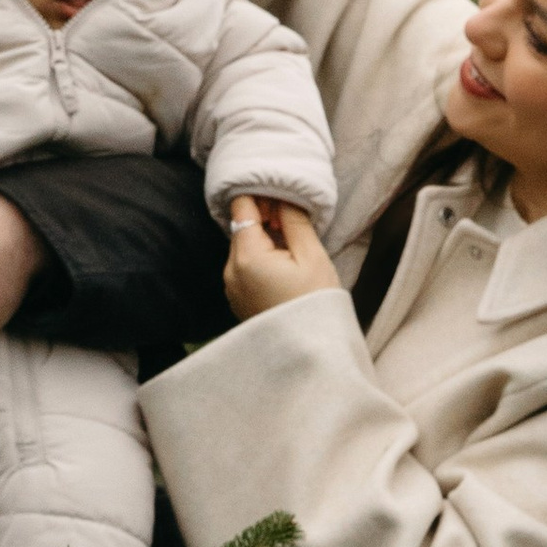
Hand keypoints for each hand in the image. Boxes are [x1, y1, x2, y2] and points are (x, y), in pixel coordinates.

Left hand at [224, 196, 344, 321]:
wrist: (311, 352)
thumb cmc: (315, 304)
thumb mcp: (311, 255)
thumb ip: (293, 219)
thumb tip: (282, 195)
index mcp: (246, 256)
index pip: (241, 206)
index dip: (261, 194)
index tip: (283, 198)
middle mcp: (230, 270)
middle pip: (241, 226)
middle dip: (263, 217)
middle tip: (292, 221)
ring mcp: (231, 286)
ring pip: (243, 246)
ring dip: (263, 238)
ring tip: (291, 247)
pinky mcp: (238, 298)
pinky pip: (245, 266)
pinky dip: (260, 258)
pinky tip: (283, 266)